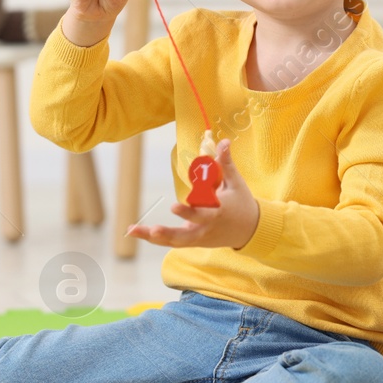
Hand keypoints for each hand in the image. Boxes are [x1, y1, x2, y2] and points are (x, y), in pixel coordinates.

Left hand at [127, 137, 260, 249]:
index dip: (188, 212)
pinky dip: (156, 239)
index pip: (202, 215)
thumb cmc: (242, 203)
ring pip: (174, 241)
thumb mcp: (236, 182)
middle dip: (167, 233)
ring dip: (153, 237)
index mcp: (217, 214)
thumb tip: (223, 141)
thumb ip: (225, 163)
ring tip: (132, 230)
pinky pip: (173, 242)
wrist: (250, 230)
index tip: (174, 206)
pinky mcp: (194, 241)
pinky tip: (137, 232)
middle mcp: (205, 229)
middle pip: (184, 236)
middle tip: (153, 229)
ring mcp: (199, 238)